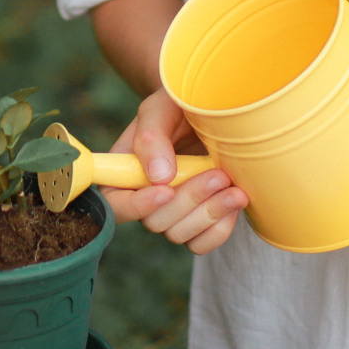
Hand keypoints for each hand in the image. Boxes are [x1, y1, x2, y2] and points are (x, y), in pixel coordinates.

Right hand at [105, 90, 247, 253]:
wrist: (213, 110)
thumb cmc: (178, 105)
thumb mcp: (160, 109)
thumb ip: (152, 137)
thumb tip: (158, 177)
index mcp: (125, 172)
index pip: (114, 203)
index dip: (136, 205)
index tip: (165, 190)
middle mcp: (145, 197)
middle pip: (154, 221)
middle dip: (188, 200)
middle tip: (217, 173)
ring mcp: (173, 212)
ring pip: (180, 235)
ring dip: (209, 213)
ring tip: (232, 185)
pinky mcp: (199, 222)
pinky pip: (203, 243)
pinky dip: (221, 227)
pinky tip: (234, 199)